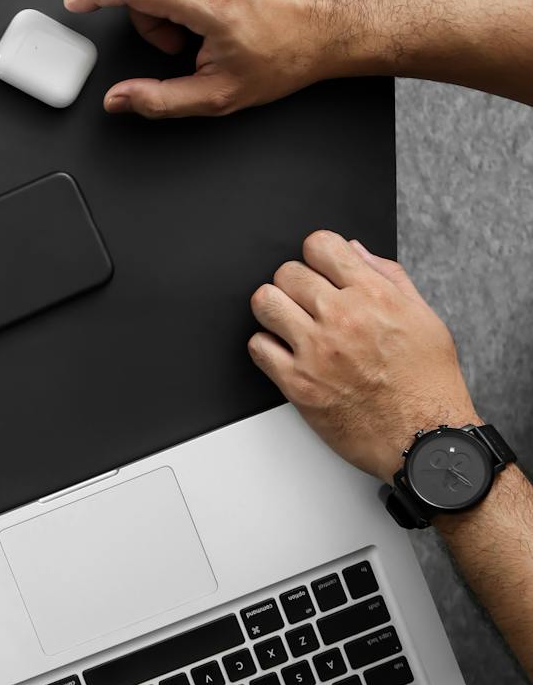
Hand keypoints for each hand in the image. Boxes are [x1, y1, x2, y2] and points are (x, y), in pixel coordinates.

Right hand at [62, 0, 352, 118]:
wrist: (332, 26)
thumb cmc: (285, 57)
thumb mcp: (218, 95)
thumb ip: (159, 100)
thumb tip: (119, 100)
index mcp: (209, 1)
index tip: (77, 0)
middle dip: (152, 18)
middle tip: (183, 44)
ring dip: (173, 0)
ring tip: (208, 25)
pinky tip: (222, 3)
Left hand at [247, 231, 479, 482]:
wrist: (424, 439)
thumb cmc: (428, 385)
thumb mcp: (425, 319)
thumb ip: (389, 278)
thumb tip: (354, 252)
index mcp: (374, 296)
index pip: (320, 245)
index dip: (316, 255)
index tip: (318, 268)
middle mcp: (341, 317)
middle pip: (287, 272)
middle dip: (295, 284)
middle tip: (307, 303)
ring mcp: (316, 350)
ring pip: (264, 302)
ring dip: (274, 309)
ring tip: (290, 323)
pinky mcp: (297, 383)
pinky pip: (257, 346)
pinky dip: (266, 346)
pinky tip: (285, 353)